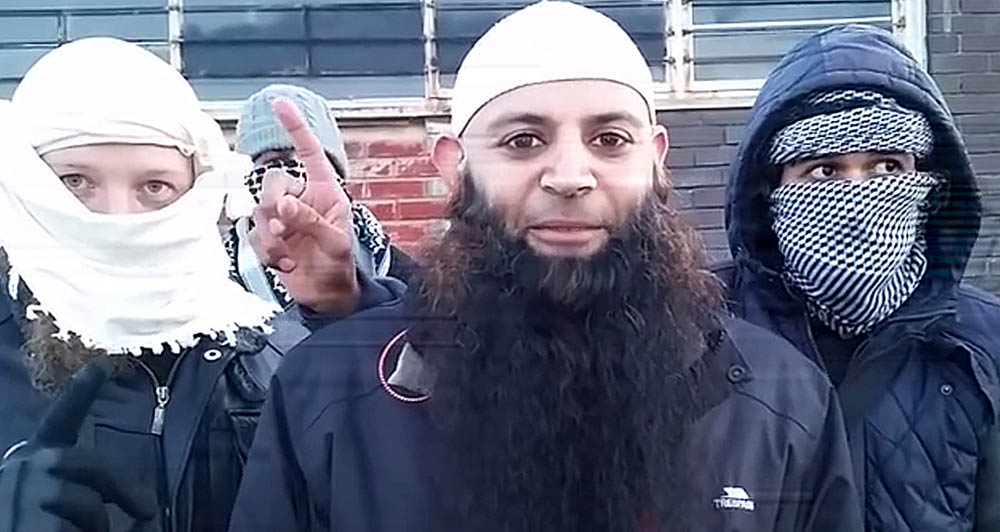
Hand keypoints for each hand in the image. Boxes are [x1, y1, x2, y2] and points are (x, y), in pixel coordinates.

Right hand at [0, 359, 157, 531]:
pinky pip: (72, 529)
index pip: (61, 419)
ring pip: (86, 502)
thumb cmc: (37, 517)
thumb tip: (145, 505)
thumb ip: (92, 485)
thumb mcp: (65, 496)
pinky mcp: (24, 521)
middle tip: (148, 509)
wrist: (12, 531)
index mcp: (36, 459)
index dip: (81, 392)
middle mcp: (24, 469)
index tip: (104, 363)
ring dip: (96, 525)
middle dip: (122, 486)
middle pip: (89, 464)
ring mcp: (21, 494)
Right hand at [249, 99, 359, 314]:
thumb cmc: (341, 264)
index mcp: (324, 191)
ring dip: (270, 235)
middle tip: (282, 228)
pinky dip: (267, 251)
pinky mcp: (269, 239)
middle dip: (273, 204)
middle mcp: (301, 199)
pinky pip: (254, 235)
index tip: (280, 104)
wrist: (329, 296)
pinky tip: (285, 265)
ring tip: (288, 255)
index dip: (295, 128)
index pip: (308, 153)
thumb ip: (310, 221)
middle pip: (272, 182)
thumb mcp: (335, 242)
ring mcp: (282, 219)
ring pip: (259, 210)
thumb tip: (283, 206)